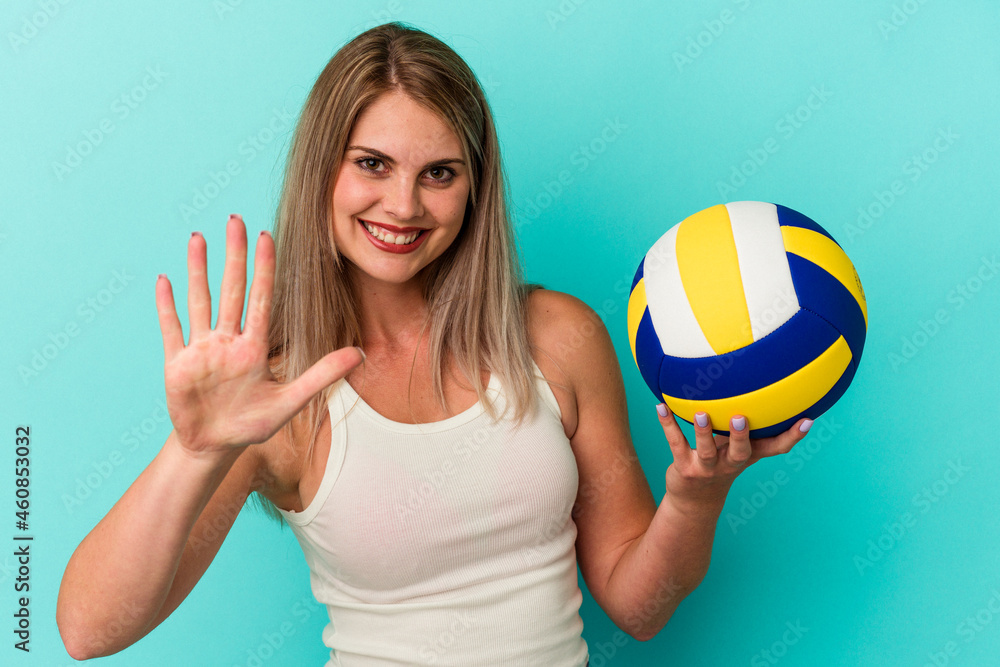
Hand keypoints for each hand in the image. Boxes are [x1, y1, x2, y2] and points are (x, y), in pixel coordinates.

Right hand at [154, 214, 363, 456]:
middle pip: (231, 289)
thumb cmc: (251, 424)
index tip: (267, 237)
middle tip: (237, 218)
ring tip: (198, 237)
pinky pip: (172, 330)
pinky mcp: (177, 364)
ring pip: (199, 301)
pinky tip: (164, 280)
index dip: (265, 269)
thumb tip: (361, 353)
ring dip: (198, 270)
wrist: (214, 446)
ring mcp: (201, 349)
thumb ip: (322, 375)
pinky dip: (167, 307)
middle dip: (234, 255)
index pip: (261, 299)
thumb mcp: (290, 401)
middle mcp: (228, 341)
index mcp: (254, 347)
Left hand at [656, 404, 812, 514]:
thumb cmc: (722, 463)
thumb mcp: (741, 448)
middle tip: (741, 418)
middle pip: (740, 452)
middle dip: (741, 436)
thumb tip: (771, 393)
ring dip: (703, 432)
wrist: (695, 499)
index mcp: (747, 456)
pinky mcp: (684, 467)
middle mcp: (729, 464)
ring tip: (701, 414)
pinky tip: (660, 406)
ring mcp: (706, 467)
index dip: (792, 437)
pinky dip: (667, 424)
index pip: (775, 448)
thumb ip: (754, 428)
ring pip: (706, 450)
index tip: (808, 420)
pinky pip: (675, 442)